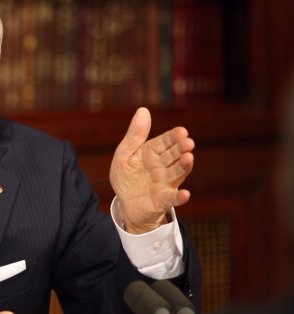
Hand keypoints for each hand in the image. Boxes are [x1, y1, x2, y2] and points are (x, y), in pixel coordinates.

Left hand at [109, 108, 194, 233]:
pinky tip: (185, 194)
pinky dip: (179, 197)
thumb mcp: (124, 155)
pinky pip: (172, 198)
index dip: (173, 136)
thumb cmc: (126, 177)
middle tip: (188, 143)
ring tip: (188, 158)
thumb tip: (143, 110)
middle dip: (181, 148)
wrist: (125, 203)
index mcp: (152, 152)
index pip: (165, 141)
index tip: (182, 131)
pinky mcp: (163, 199)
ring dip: (184, 166)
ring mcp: (164, 182)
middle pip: (173, 155)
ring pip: (176, 173)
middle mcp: (162, 166)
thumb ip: (134, 135)